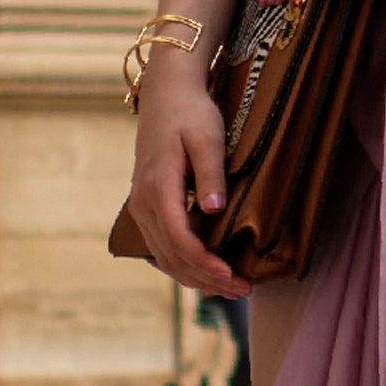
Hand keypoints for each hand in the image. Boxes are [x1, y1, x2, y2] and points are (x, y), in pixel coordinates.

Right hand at [124, 57, 240, 298]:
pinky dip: (183, 266)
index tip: (231, 275)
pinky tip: (205, 274)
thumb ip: (210, 173)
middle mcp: (144, 203)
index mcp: (158, 187)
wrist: (166, 95)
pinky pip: (161, 247)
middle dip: (206, 278)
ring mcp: (142, 206)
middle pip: (171, 255)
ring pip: (164, 257)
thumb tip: (215, 210)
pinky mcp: (147, 207)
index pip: (178, 238)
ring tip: (231, 289)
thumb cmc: (190, 113)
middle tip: (244, 290)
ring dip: (195, 277)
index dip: (204, 262)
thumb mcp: (206, 137)